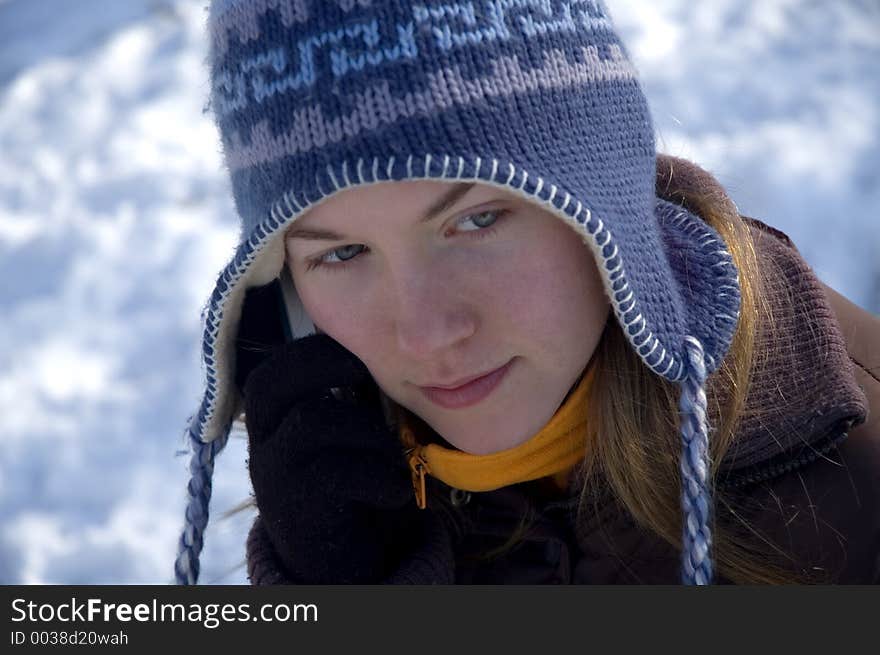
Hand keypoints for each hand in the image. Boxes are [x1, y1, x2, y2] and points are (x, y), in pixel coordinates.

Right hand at [243, 333, 423, 582]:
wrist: (338, 568)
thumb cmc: (351, 491)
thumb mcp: (343, 444)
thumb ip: (349, 405)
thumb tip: (385, 357)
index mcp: (273, 425)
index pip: (272, 371)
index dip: (311, 350)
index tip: (355, 352)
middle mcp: (263, 446)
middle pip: (271, 383)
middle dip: (323, 364)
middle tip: (363, 372)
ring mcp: (275, 477)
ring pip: (314, 422)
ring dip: (367, 431)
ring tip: (392, 457)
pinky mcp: (299, 508)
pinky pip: (339, 473)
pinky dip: (380, 477)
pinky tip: (395, 492)